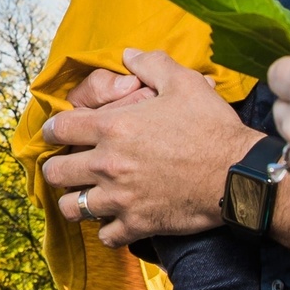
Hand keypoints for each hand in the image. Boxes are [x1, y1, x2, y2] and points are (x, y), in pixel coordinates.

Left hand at [41, 50, 254, 245]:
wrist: (238, 174)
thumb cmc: (211, 127)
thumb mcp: (183, 83)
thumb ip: (151, 64)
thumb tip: (128, 54)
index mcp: (113, 128)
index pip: (58, 128)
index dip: (51, 129)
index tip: (54, 133)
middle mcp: (109, 165)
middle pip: (55, 172)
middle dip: (56, 168)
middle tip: (67, 166)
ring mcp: (120, 198)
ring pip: (72, 208)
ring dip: (75, 201)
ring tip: (85, 196)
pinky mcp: (138, 224)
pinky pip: (106, 236)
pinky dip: (107, 229)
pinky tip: (115, 220)